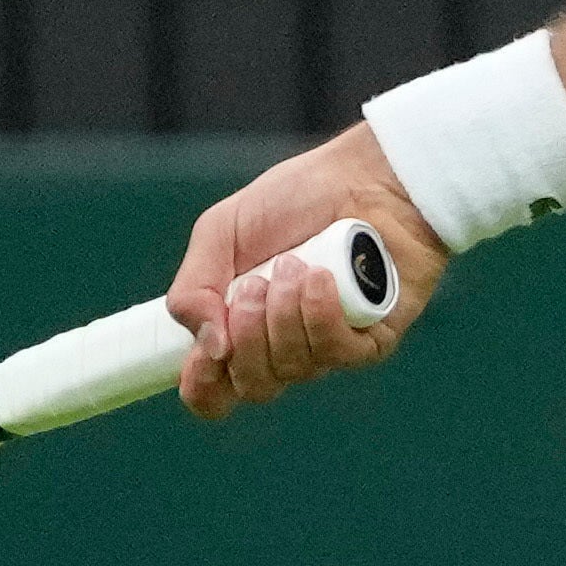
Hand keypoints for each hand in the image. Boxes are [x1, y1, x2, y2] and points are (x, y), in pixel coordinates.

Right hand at [162, 122, 448, 416]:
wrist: (365, 175)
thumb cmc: (295, 200)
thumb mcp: (221, 231)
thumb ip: (193, 289)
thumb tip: (209, 347)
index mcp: (239, 327)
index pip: (213, 390)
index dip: (201, 385)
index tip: (204, 357)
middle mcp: (283, 346)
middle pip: (253, 386)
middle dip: (246, 336)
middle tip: (254, 284)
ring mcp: (328, 347)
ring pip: (292, 369)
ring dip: (283, 315)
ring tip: (294, 265)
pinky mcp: (372, 340)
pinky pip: (336, 354)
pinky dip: (320, 316)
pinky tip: (322, 279)